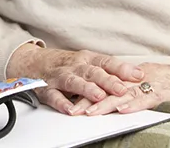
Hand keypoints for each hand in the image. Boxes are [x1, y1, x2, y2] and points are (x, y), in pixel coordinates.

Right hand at [6, 44, 143, 114]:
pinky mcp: (46, 88)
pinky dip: (61, 103)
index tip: (138, 75)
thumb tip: (136, 77)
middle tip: (122, 89)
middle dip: (108, 80)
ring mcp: (60, 77)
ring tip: (99, 96)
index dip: (122, 68)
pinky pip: (54, 96)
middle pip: (93, 72)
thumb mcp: (86, 62)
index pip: (107, 62)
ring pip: (74, 82)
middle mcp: (75, 66)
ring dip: (87, 89)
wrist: (31, 62)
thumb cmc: (65, 64)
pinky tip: (70, 110)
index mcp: (87, 59)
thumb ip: (107, 70)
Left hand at [74, 59, 169, 116]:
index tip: (70, 100)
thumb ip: (142, 95)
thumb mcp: (162, 89)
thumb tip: (122, 105)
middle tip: (69, 110)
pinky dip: (135, 104)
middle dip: (89, 99)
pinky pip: (150, 98)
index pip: (109, 82)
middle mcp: (145, 75)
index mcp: (141, 74)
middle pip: (111, 87)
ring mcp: (158, 82)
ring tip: (87, 112)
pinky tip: (121, 110)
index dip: (89, 91)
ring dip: (105, 103)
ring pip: (126, 93)